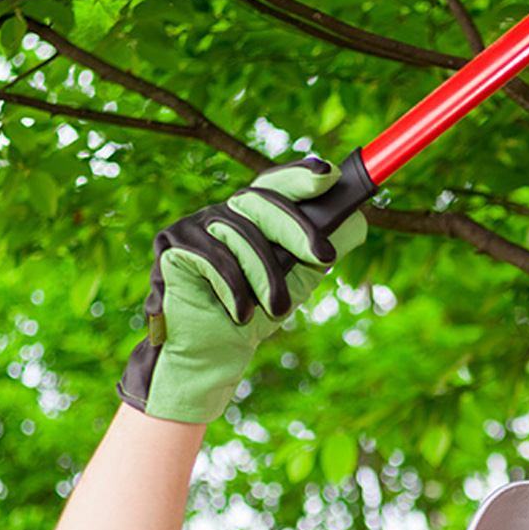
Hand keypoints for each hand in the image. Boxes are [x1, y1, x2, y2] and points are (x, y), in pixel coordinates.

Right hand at [117, 157, 367, 423]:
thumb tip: (357, 223)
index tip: (329, 174)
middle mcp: (223, 212)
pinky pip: (212, 256)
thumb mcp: (294, 281)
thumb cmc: (252, 315)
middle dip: (297, 229)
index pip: (277, 184)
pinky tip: (239, 313)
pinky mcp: (171, 243)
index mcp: (253, 217)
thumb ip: (316, 252)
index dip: (300, 175)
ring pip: (241, 233)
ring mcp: (195, 224)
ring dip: (265, 276)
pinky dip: (232, 288)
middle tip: (324, 257)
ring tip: (276, 310)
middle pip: (262, 201)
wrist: (209, 355)